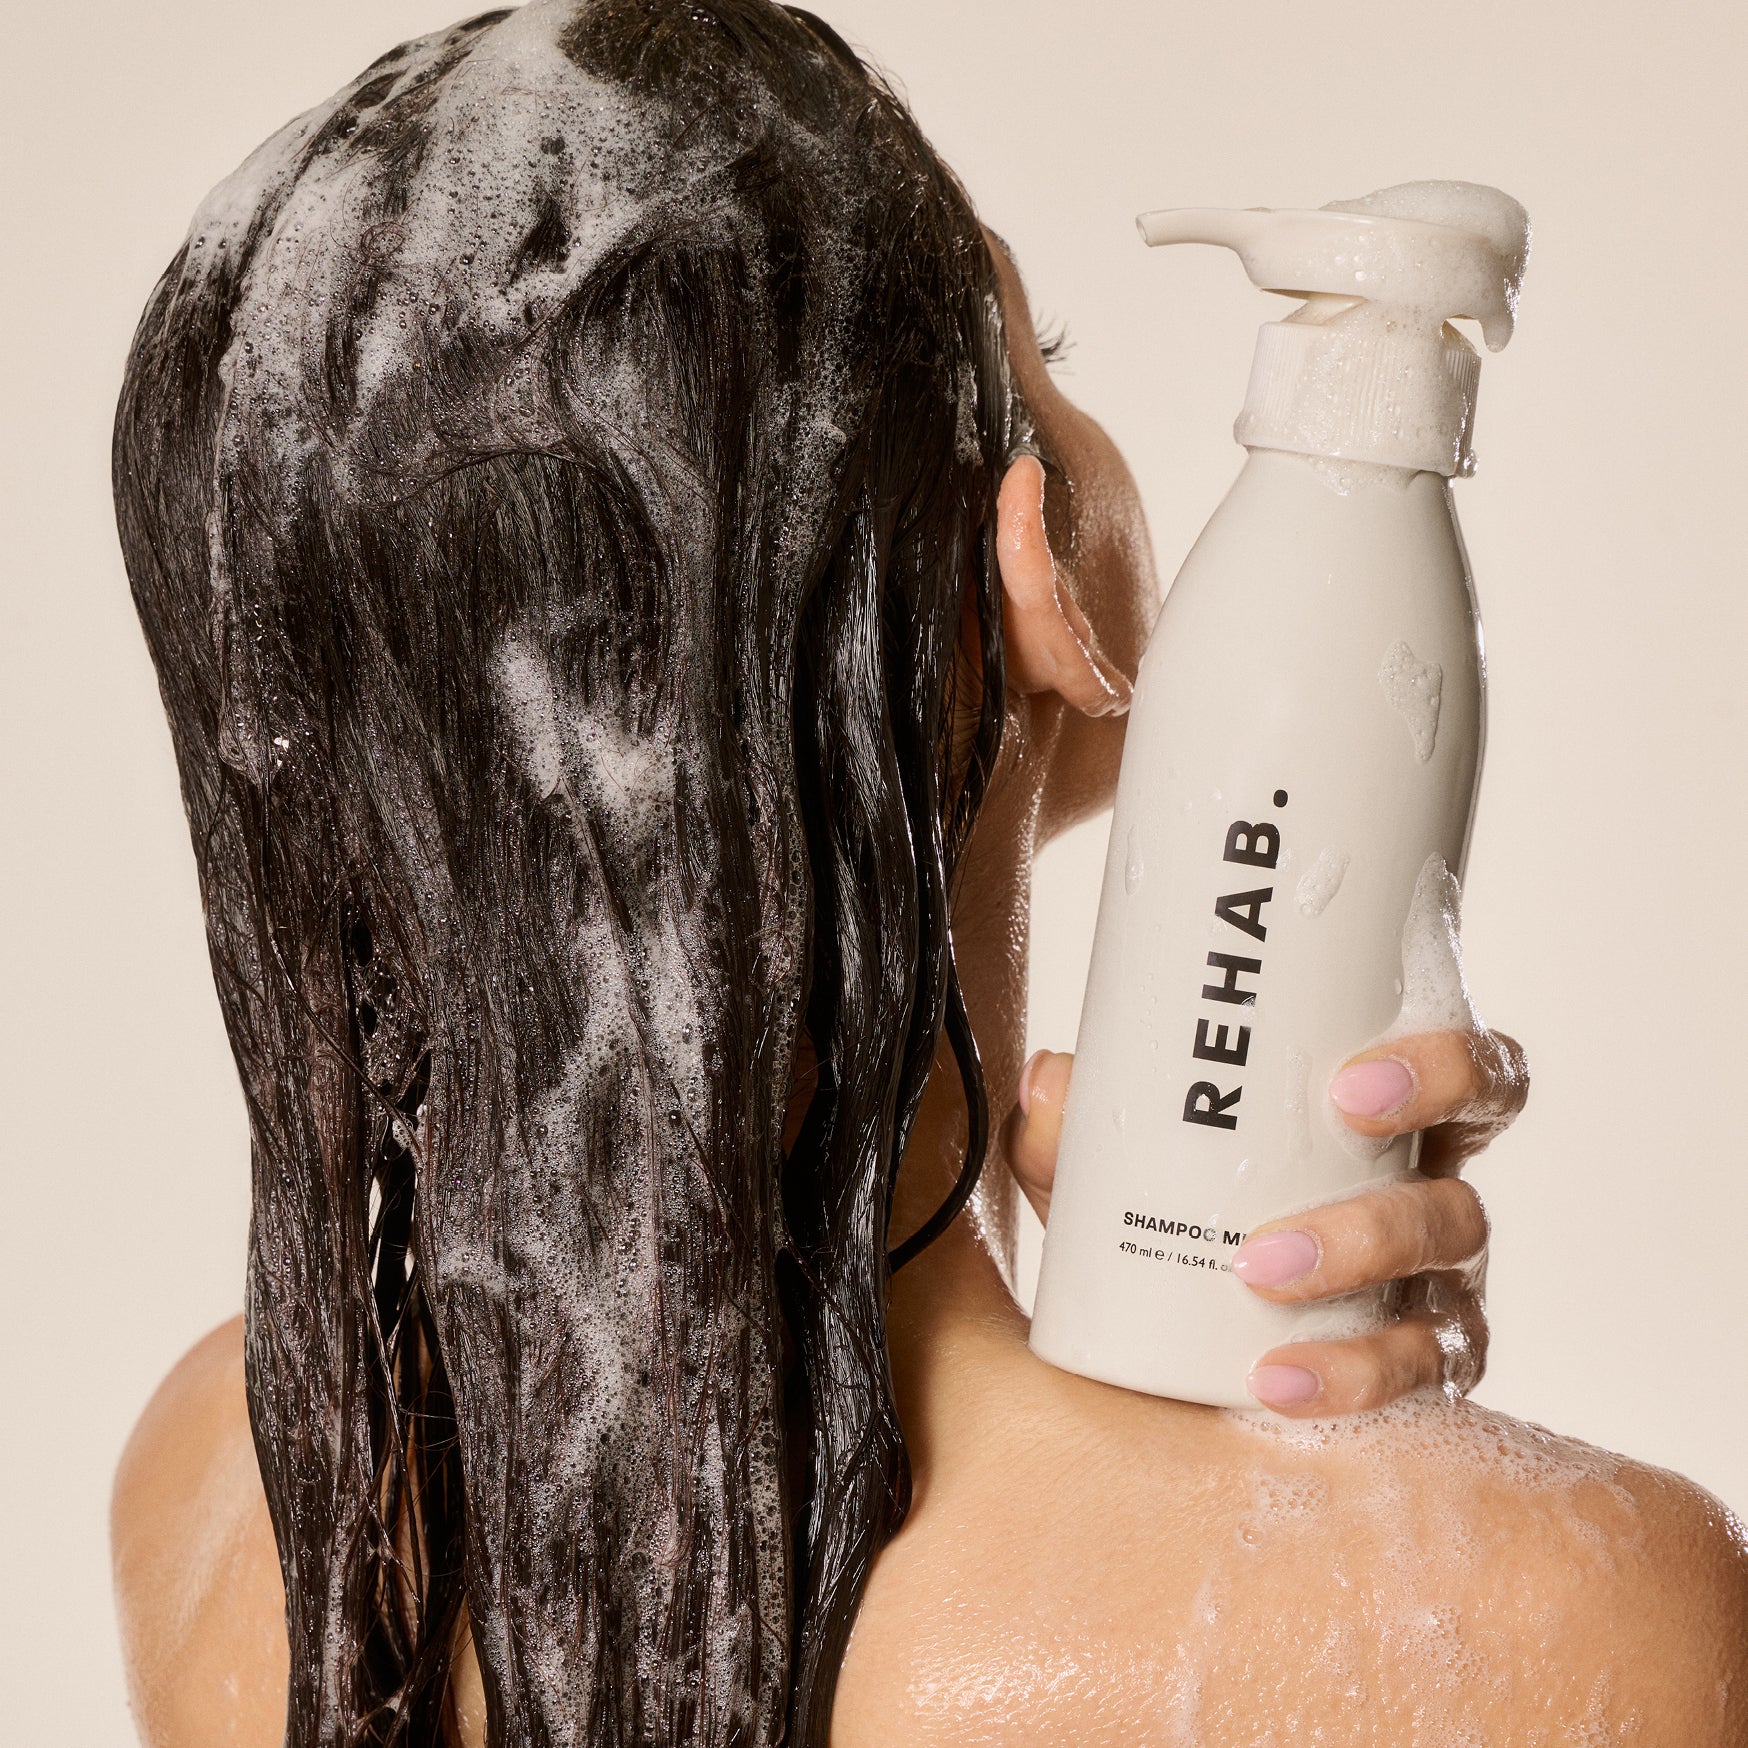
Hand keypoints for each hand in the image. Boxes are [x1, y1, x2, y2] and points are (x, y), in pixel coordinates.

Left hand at [1000, 1029, 1528, 1415]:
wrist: (1168, 1313)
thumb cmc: (1178, 1193)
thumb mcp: (1125, 1151)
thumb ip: (1080, 1119)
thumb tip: (1049, 1079)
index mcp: (1396, 1121)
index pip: (1476, 1076)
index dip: (1444, 1071)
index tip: (1350, 1088)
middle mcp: (1433, 1202)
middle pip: (1463, 1206)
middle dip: (1377, 1227)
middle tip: (1270, 1244)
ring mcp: (1434, 1295)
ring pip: (1449, 1303)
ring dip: (1353, 1314)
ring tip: (1257, 1308)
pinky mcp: (1416, 1368)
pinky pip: (1421, 1381)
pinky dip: (1352, 1380)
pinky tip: (1277, 1384)